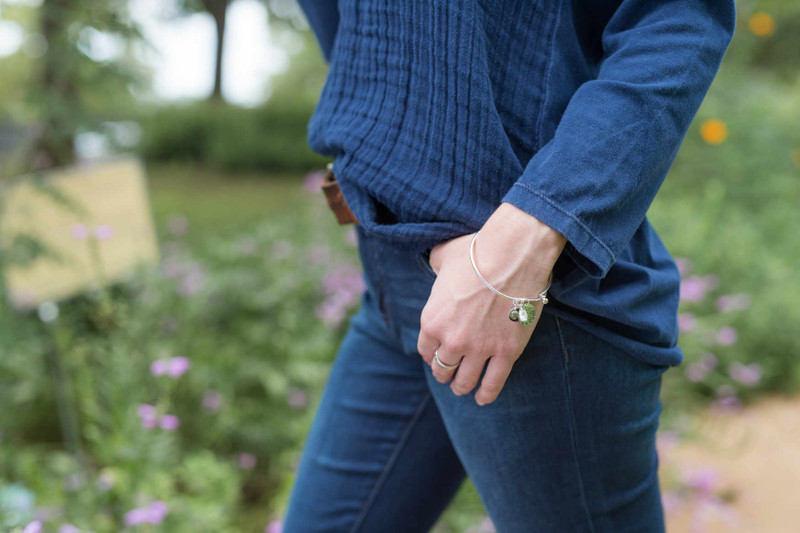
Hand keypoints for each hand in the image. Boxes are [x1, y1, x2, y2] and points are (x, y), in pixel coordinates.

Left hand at [417, 202, 566, 405]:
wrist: (511, 255)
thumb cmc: (476, 251)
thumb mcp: (442, 256)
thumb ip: (434, 266)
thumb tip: (437, 266)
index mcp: (432, 320)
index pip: (425, 350)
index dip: (430, 354)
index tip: (435, 355)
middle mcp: (451, 340)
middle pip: (442, 369)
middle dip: (443, 373)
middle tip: (448, 374)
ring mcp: (479, 349)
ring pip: (465, 380)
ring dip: (461, 386)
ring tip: (463, 388)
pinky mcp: (506, 352)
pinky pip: (493, 383)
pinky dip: (487, 394)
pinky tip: (483, 399)